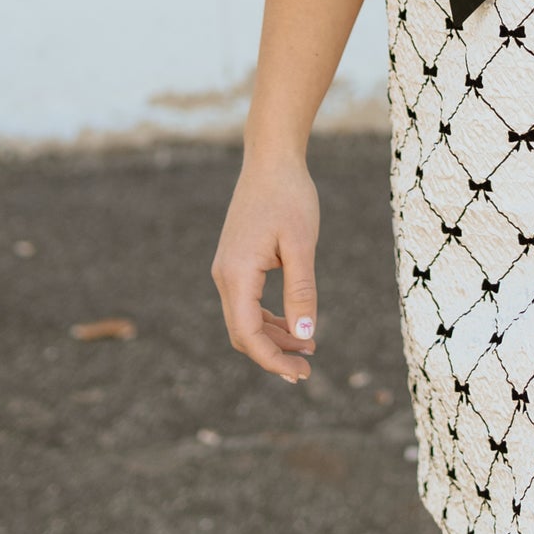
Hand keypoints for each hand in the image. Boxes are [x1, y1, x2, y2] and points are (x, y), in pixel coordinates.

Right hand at [212, 151, 320, 384]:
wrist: (271, 160)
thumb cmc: (289, 197)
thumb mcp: (302, 245)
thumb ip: (302, 290)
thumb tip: (304, 335)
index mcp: (236, 274)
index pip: (247, 334)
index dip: (272, 359)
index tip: (301, 373)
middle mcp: (225, 276)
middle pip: (242, 333)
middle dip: (273, 354)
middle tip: (308, 369)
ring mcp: (228, 269)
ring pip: (245, 319)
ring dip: (274, 337)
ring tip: (309, 348)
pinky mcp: (237, 262)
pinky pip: (248, 302)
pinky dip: (269, 318)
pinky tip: (295, 322)